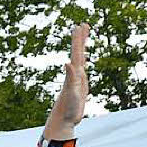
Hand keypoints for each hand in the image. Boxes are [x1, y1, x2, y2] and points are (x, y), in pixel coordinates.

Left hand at [43, 24, 89, 139]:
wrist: (63, 121)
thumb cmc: (67, 109)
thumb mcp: (71, 92)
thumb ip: (70, 77)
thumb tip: (67, 62)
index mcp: (73, 74)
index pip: (76, 53)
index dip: (78, 40)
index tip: (78, 26)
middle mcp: (74, 75)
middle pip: (78, 53)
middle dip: (80, 39)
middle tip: (81, 24)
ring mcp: (77, 80)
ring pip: (80, 60)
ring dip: (81, 49)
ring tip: (83, 38)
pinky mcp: (79, 87)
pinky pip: (82, 72)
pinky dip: (83, 64)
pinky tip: (81, 63)